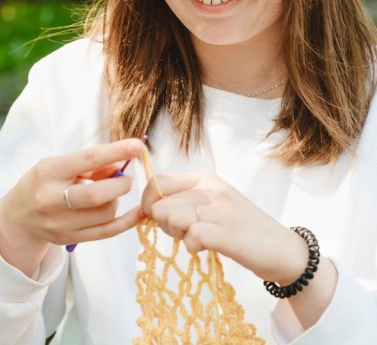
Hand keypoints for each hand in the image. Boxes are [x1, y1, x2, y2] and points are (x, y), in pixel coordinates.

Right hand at [0, 138, 144, 275]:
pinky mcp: (70, 239)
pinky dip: (127, 222)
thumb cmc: (42, 184)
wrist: (18, 217)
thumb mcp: (58, 166)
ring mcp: (60, 223)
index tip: (136, 146)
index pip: (86, 160)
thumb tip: (121, 164)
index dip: (115, 152)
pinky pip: (107, 232)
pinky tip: (138, 213)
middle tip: (127, 179)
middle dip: (120, 184)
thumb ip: (89, 165)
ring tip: (110, 194)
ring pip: (105, 213)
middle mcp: (51, 199)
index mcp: (48, 173)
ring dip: (116, 201)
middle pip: (96, 194)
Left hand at [139, 172, 309, 284]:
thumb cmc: (240, 228)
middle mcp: (213, 189)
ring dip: (178, 235)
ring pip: (172, 218)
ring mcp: (222, 210)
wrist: (283, 251)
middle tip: (185, 233)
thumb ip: (181, 201)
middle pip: (160, 205)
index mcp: (205, 179)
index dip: (148, 202)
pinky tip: (205, 248)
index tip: (155, 218)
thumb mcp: (211, 204)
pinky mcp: (229, 233)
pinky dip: (193, 246)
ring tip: (196, 239)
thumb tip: (147, 208)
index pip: (158, 181)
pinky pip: (192, 236)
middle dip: (164, 224)